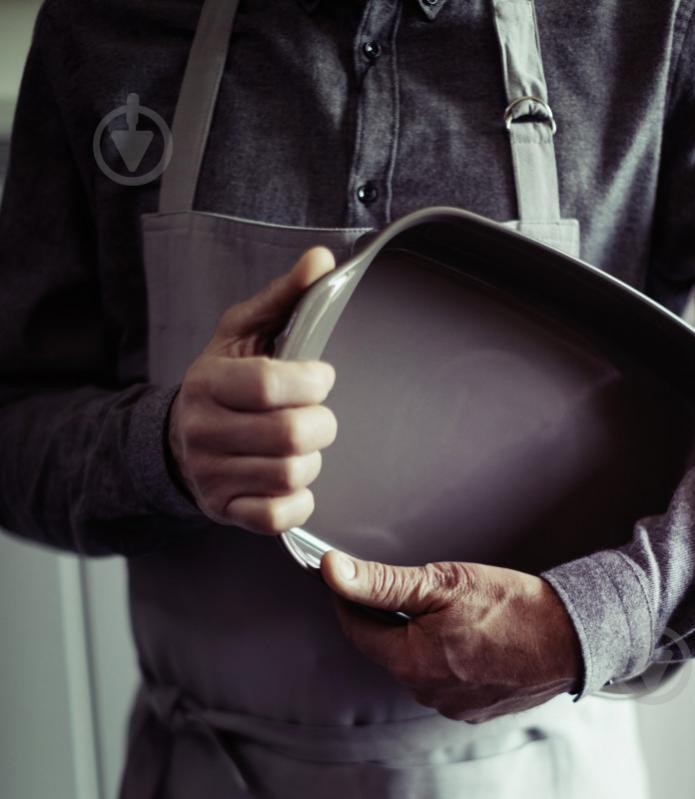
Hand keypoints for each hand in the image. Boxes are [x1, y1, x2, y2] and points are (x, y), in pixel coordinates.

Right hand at [168, 247, 338, 534]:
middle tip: (316, 413)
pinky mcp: (225, 510)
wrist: (179, 439)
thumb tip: (322, 259)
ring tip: (299, 444)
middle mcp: (204, 431)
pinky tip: (290, 479)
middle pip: (290, 434)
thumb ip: (285, 297)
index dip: (312, 381)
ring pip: (291, 474)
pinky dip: (298, 500)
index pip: (269, 386)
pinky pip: (276, 517)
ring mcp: (212, 476)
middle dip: (321, 422)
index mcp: (209, 383)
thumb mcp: (244, 332)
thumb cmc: (222, 380)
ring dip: (311, 458)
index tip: (321, 376)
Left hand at [320, 552, 582, 722]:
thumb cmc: (513, 607)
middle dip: (385, 616)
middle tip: (403, 586)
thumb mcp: (442, 582)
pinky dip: (441, 653)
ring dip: (415, 635)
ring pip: (414, 662)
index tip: (344, 576)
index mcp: (413, 662)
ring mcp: (452, 704)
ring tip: (442, 609)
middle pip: (386, 647)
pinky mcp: (474, 707)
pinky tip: (462, 633)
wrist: (572, 635)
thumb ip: (382, 581)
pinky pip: (441, 677)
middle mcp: (427, 691)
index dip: (347, 599)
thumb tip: (335, 572)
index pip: (357, 629)